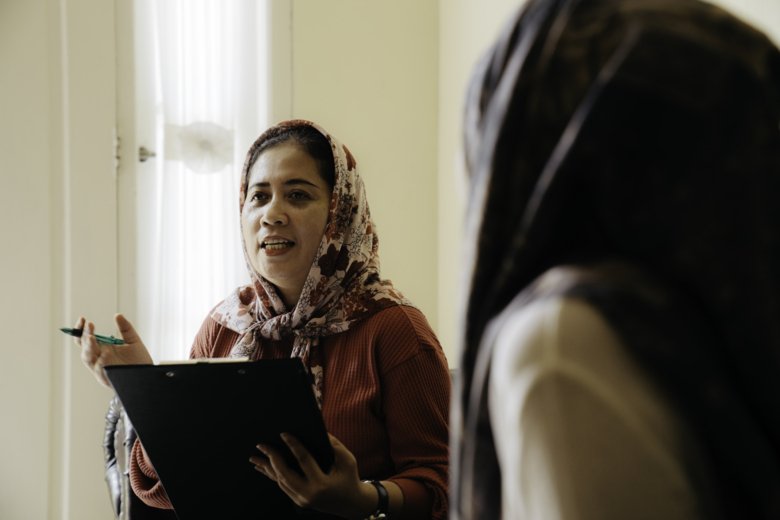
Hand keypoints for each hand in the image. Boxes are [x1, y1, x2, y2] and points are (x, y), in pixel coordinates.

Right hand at [74, 314, 153, 387]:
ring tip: (91, 337)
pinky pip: (98, 369)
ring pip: (86, 357)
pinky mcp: (105, 377)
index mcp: (103, 347)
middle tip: (90, 325)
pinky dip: (97, 361)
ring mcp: (100, 367)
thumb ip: (126, 328)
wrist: (148, 376)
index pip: (86, 337)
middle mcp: (99, 357)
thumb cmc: (139, 360)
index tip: (82, 319)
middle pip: (84, 346)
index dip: (81, 329)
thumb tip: (117, 315)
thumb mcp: (133, 341)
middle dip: (84, 335)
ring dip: (87, 347)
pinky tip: (101, 354)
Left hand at [249, 433, 376, 518]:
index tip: (283, 434)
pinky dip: (273, 475)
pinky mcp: (299, 501)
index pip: (304, 461)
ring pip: (280, 482)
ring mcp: (302, 500)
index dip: (293, 445)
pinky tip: (265, 468)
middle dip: (271, 458)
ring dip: (267, 467)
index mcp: (321, 484)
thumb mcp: (347, 460)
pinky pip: (283, 486)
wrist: (352, 504)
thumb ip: (334, 444)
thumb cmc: (350, 478)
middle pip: (284, 474)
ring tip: (256, 456)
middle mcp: (309, 494)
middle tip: (262, 445)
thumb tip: (319, 429)